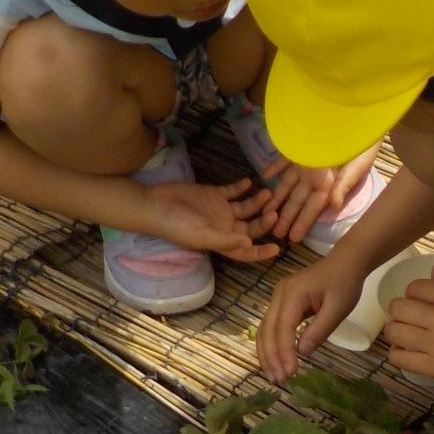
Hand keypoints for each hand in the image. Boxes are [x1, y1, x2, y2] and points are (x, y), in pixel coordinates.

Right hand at [140, 178, 280, 263]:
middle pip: (251, 227)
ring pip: (246, 208)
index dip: (261, 252)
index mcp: (222, 242)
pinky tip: (250, 181)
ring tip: (267, 193)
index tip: (277, 248)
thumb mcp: (201, 236)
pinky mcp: (214, 194)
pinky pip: (233, 191)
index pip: (245, 251)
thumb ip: (225, 240)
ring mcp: (220, 210)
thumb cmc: (176, 226)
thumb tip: (248, 243)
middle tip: (274, 212)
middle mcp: (225, 227)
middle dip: (264, 222)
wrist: (156, 204)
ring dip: (257, 202)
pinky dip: (242, 187)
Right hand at [258, 252, 367, 380]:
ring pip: (264, 329)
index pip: (283, 327)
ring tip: (274, 376)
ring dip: (267, 353)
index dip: (284, 351)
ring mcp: (278, 298)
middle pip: (267, 329)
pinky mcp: (282, 303)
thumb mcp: (338, 308)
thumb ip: (320, 329)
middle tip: (278, 380)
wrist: (345, 262)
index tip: (289, 372)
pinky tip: (275, 361)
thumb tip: (302, 353)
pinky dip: (272, 345)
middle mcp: (279, 294)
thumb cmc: (345, 283)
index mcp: (293, 293)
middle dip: (271, 356)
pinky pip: (271, 326)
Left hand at [259, 152, 379, 243]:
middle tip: (275, 233)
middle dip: (287, 216)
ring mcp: (305, 161)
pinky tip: (264, 176)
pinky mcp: (299, 146)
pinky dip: (274, 166)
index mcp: (330, 183)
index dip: (304, 222)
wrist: (357, 116)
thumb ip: (344, 184)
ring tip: (265, 212)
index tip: (294, 239)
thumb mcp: (357, 165)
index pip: (314, 206)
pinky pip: (283, 159)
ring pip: (287, 183)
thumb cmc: (361, 143)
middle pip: (298, 199)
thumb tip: (334, 204)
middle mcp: (316, 176)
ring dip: (277, 197)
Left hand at [383, 266, 433, 387]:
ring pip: (394, 331)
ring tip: (405, 333)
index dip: (414, 292)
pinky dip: (397, 353)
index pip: (415, 287)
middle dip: (400, 309)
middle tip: (409, 316)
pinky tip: (406, 350)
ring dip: (395, 329)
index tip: (420, 300)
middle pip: (398, 307)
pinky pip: (399, 358)